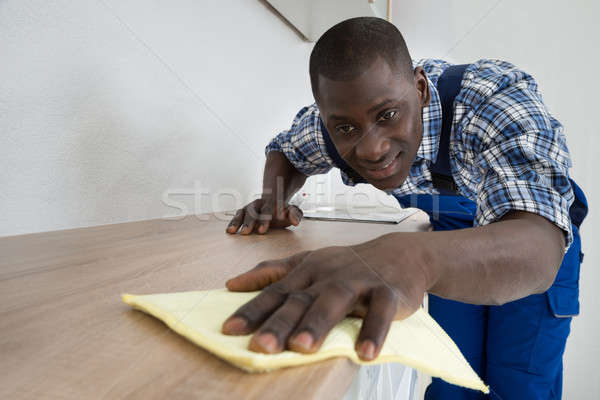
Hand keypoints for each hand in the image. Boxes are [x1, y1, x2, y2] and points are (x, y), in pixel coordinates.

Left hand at [221, 234, 428, 360]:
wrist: (399, 253)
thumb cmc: (346, 264)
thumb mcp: (307, 262)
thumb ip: (271, 272)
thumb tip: (231, 284)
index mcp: (306, 272)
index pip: (275, 292)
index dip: (252, 310)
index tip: (229, 330)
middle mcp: (328, 276)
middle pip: (300, 299)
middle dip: (280, 322)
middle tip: (261, 346)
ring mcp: (357, 282)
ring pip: (335, 301)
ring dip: (318, 323)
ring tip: (301, 348)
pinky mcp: (387, 292)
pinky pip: (381, 311)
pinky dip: (374, 331)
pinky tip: (364, 353)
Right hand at [226, 197, 302, 234]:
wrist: (275, 202)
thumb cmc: (284, 211)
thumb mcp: (293, 211)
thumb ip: (295, 215)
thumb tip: (295, 222)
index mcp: (270, 203)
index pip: (267, 211)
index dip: (264, 220)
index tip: (262, 230)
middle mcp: (258, 204)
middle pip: (252, 211)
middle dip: (249, 222)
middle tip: (246, 232)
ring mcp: (249, 208)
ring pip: (242, 213)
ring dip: (236, 222)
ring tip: (231, 231)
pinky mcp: (243, 213)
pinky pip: (237, 216)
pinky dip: (232, 223)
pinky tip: (229, 231)